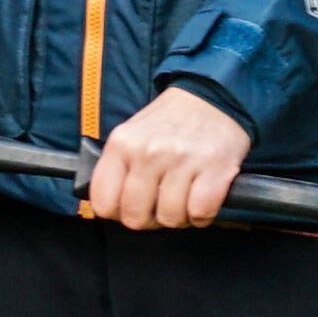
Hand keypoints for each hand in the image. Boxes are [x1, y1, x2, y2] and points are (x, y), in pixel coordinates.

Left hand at [86, 86, 250, 229]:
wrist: (211, 97)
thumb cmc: (169, 123)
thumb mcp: (131, 135)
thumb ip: (118, 168)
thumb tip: (110, 208)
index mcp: (122, 144)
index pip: (103, 203)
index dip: (118, 213)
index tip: (130, 207)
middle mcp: (148, 152)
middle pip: (135, 217)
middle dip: (149, 219)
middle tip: (160, 205)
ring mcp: (181, 160)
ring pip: (170, 218)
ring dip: (179, 217)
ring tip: (184, 198)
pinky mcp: (214, 168)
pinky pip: (200, 213)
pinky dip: (202, 214)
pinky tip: (202, 198)